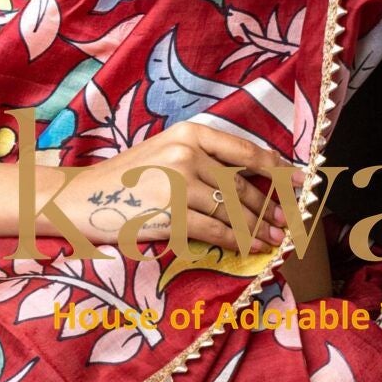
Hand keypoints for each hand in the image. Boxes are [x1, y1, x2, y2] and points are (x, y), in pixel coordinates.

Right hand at [50, 121, 308, 253]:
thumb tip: (249, 181)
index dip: (279, 169)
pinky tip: (252, 248)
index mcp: (188, 133)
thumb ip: (202, 160)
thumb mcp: (164, 153)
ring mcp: (178, 184)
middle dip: (270, 207)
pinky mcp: (172, 214)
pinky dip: (238, 242)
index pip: (245, 151)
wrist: (80, 198)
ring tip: (276, 239)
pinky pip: (216, 231)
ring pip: (233, 210)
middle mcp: (187, 153)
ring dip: (259, 228)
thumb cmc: (124, 179)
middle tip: (290, 221)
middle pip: (242, 184)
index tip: (301, 181)